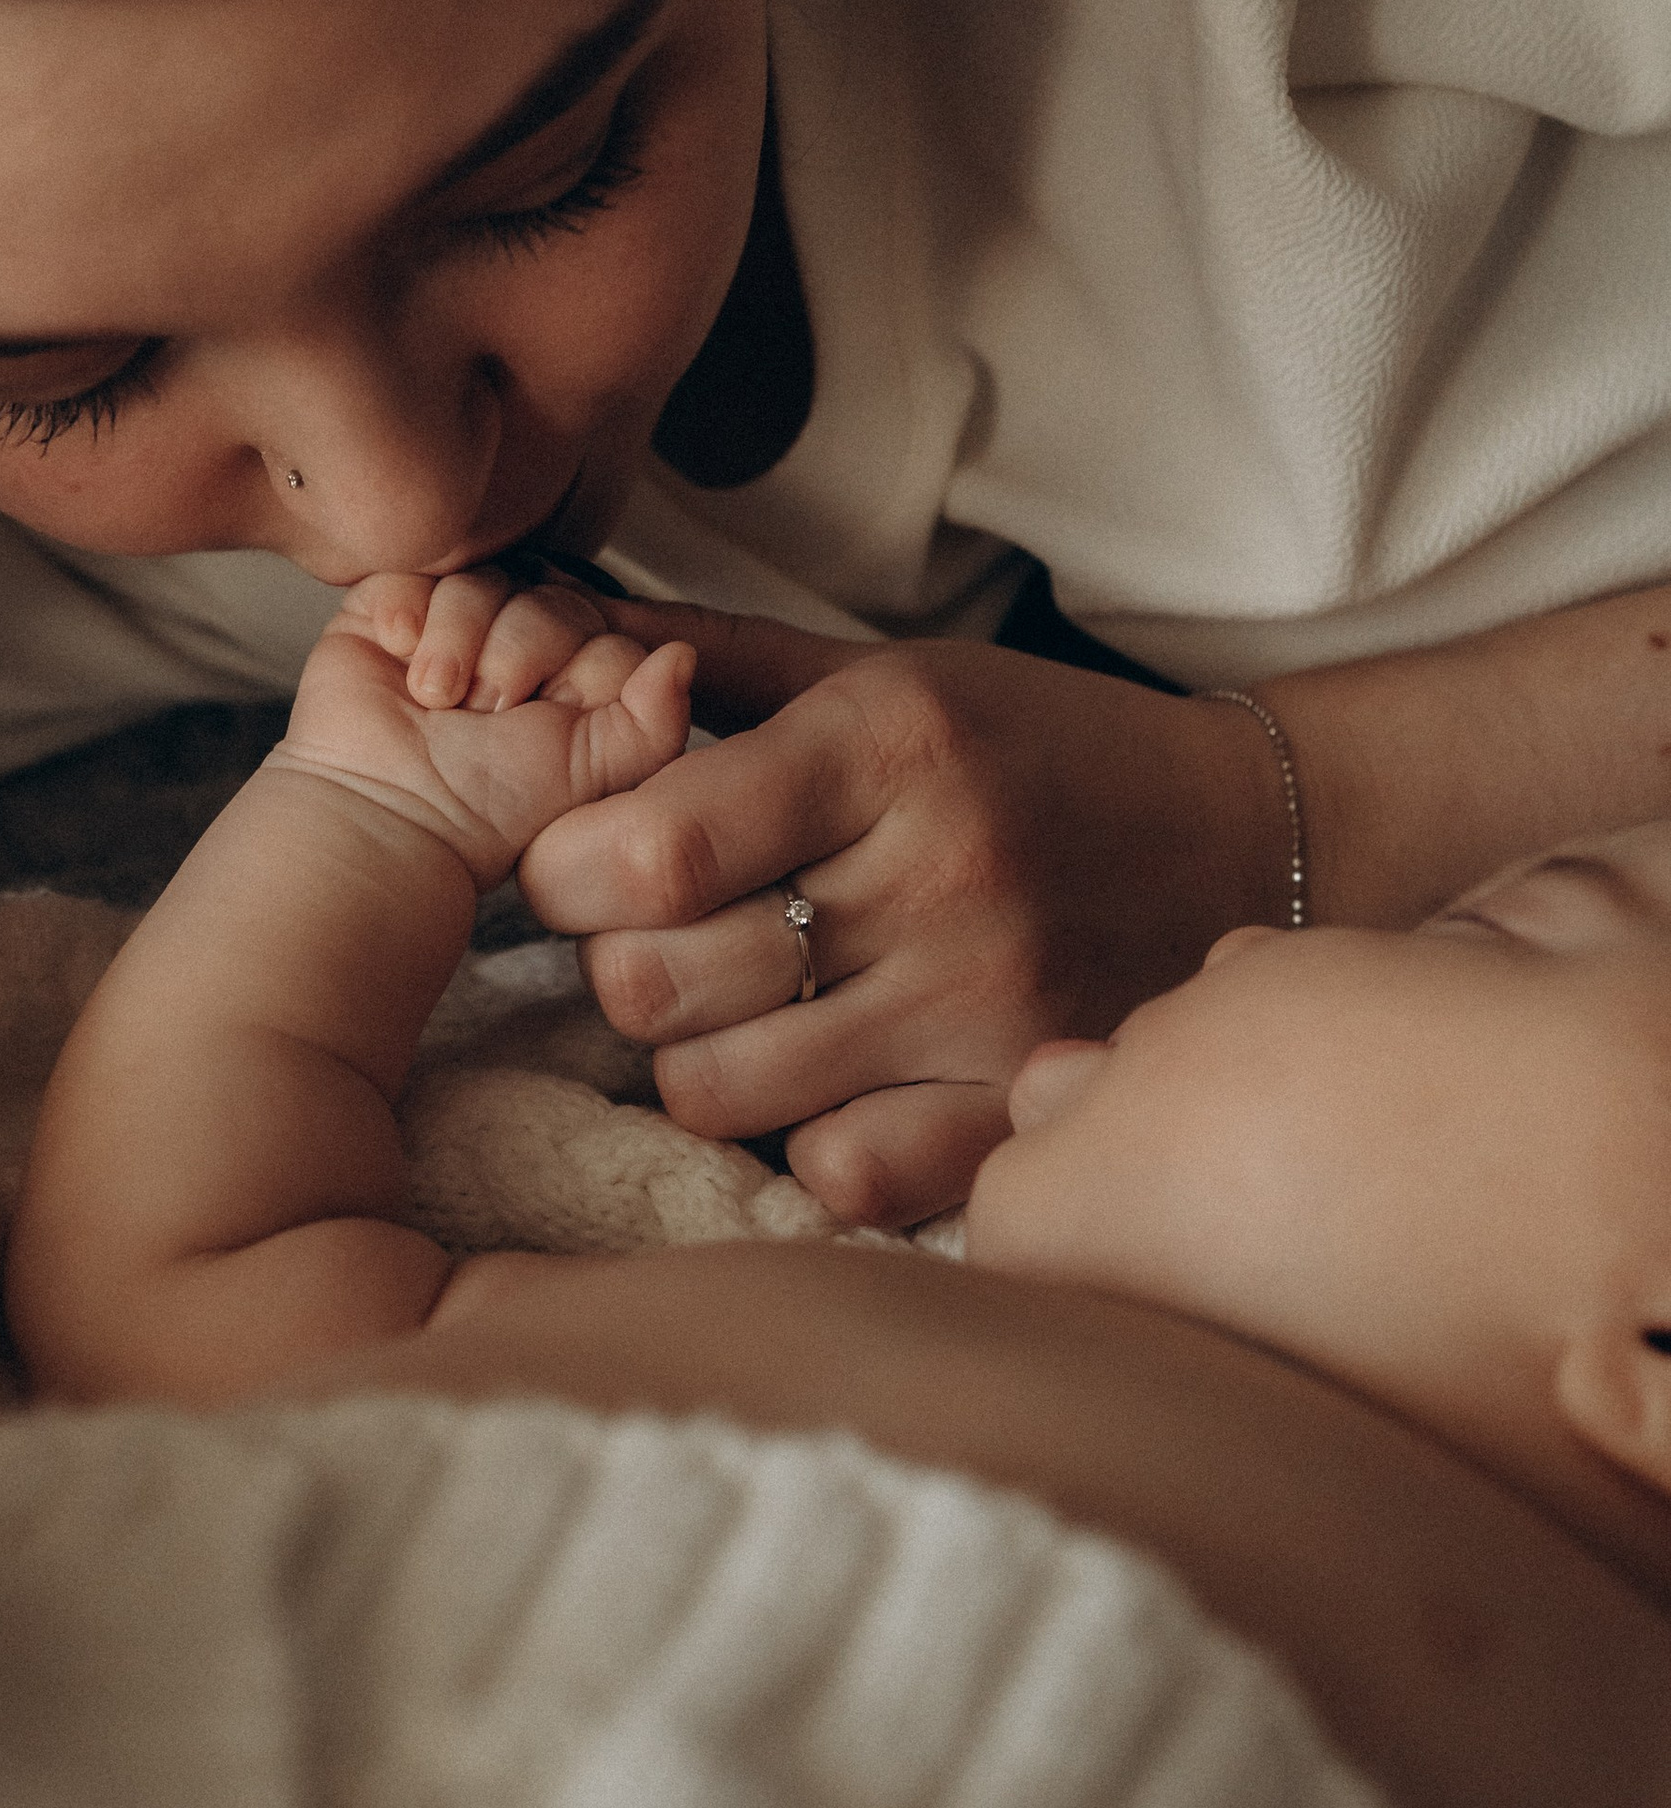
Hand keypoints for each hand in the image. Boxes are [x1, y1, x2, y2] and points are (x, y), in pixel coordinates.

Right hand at [274, 569, 694, 890]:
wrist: (388, 816)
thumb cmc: (485, 810)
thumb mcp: (594, 771)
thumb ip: (655, 720)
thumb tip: (683, 655)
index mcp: (572, 680)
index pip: (606, 628)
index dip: (582, 667)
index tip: (548, 719)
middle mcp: (517, 648)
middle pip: (548, 597)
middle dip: (519, 654)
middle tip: (486, 714)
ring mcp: (453, 626)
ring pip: (483, 581)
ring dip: (461, 639)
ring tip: (436, 699)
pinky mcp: (391, 610)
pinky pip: (415, 571)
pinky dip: (411, 612)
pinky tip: (400, 655)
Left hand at [512, 605, 1294, 1228]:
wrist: (1253, 830)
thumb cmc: (1035, 748)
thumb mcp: (888, 674)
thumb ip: (717, 664)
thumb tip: (553, 632)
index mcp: (888, 745)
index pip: (648, 849)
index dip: (567, 870)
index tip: (583, 865)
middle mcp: (938, 880)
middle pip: (656, 984)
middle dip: (619, 966)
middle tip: (661, 943)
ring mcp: (987, 1011)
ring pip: (718, 1094)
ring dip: (699, 1060)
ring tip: (746, 1013)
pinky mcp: (1024, 1109)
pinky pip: (840, 1176)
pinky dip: (809, 1142)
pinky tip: (832, 1086)